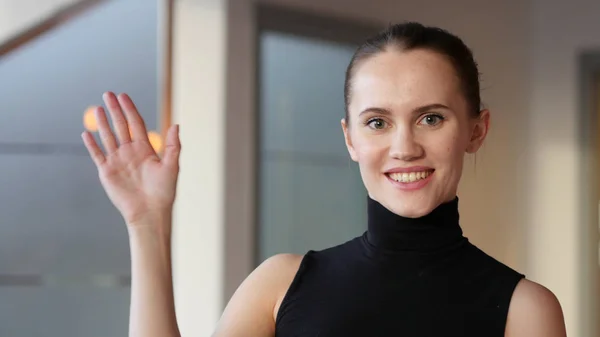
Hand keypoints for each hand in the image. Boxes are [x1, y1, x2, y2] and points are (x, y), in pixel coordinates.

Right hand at [81, 92, 180, 225]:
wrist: (150, 212)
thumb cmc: (163, 192)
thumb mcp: (172, 166)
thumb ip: (173, 146)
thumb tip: (176, 125)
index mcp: (145, 149)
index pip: (135, 123)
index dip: (130, 109)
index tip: (123, 96)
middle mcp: (130, 152)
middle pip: (120, 126)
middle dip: (115, 110)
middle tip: (108, 93)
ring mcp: (118, 161)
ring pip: (108, 137)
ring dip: (102, 123)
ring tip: (98, 108)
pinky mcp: (107, 172)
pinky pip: (97, 155)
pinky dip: (92, 145)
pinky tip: (86, 133)